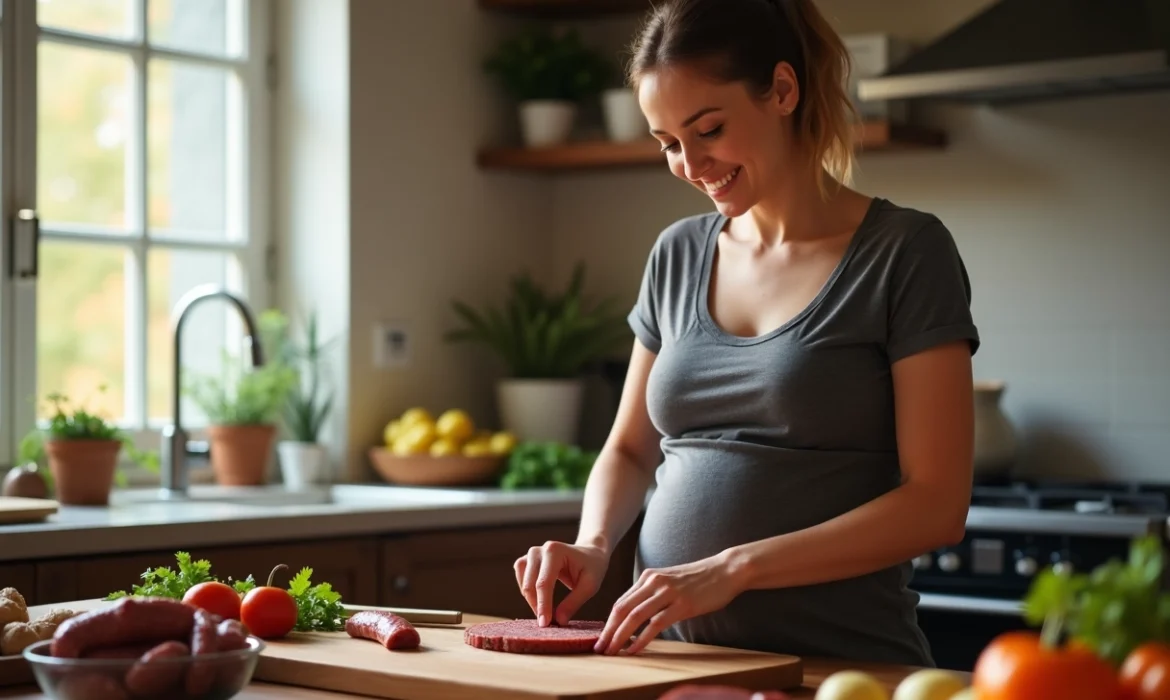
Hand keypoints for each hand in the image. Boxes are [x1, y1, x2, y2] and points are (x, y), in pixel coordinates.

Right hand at [514, 541, 609, 626]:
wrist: (590, 554)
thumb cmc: (592, 568)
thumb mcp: (590, 586)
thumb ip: (573, 603)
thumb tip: (558, 621)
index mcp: (555, 551)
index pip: (544, 583)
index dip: (543, 605)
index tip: (545, 624)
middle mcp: (539, 550)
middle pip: (530, 584)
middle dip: (537, 606)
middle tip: (547, 624)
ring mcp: (532, 554)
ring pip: (523, 582)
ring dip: (531, 600)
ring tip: (544, 613)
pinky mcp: (528, 560)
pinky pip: (521, 578)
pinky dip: (527, 593)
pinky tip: (538, 602)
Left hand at [594, 550, 746, 655]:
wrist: (725, 570)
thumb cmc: (699, 579)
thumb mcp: (669, 581)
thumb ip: (652, 593)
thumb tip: (636, 614)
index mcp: (648, 577)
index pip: (621, 602)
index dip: (608, 622)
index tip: (602, 638)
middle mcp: (654, 582)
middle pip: (622, 609)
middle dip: (608, 631)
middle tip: (600, 648)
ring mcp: (668, 593)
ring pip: (634, 617)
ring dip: (620, 637)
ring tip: (612, 652)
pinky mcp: (682, 605)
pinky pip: (655, 624)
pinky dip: (642, 639)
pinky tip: (635, 650)